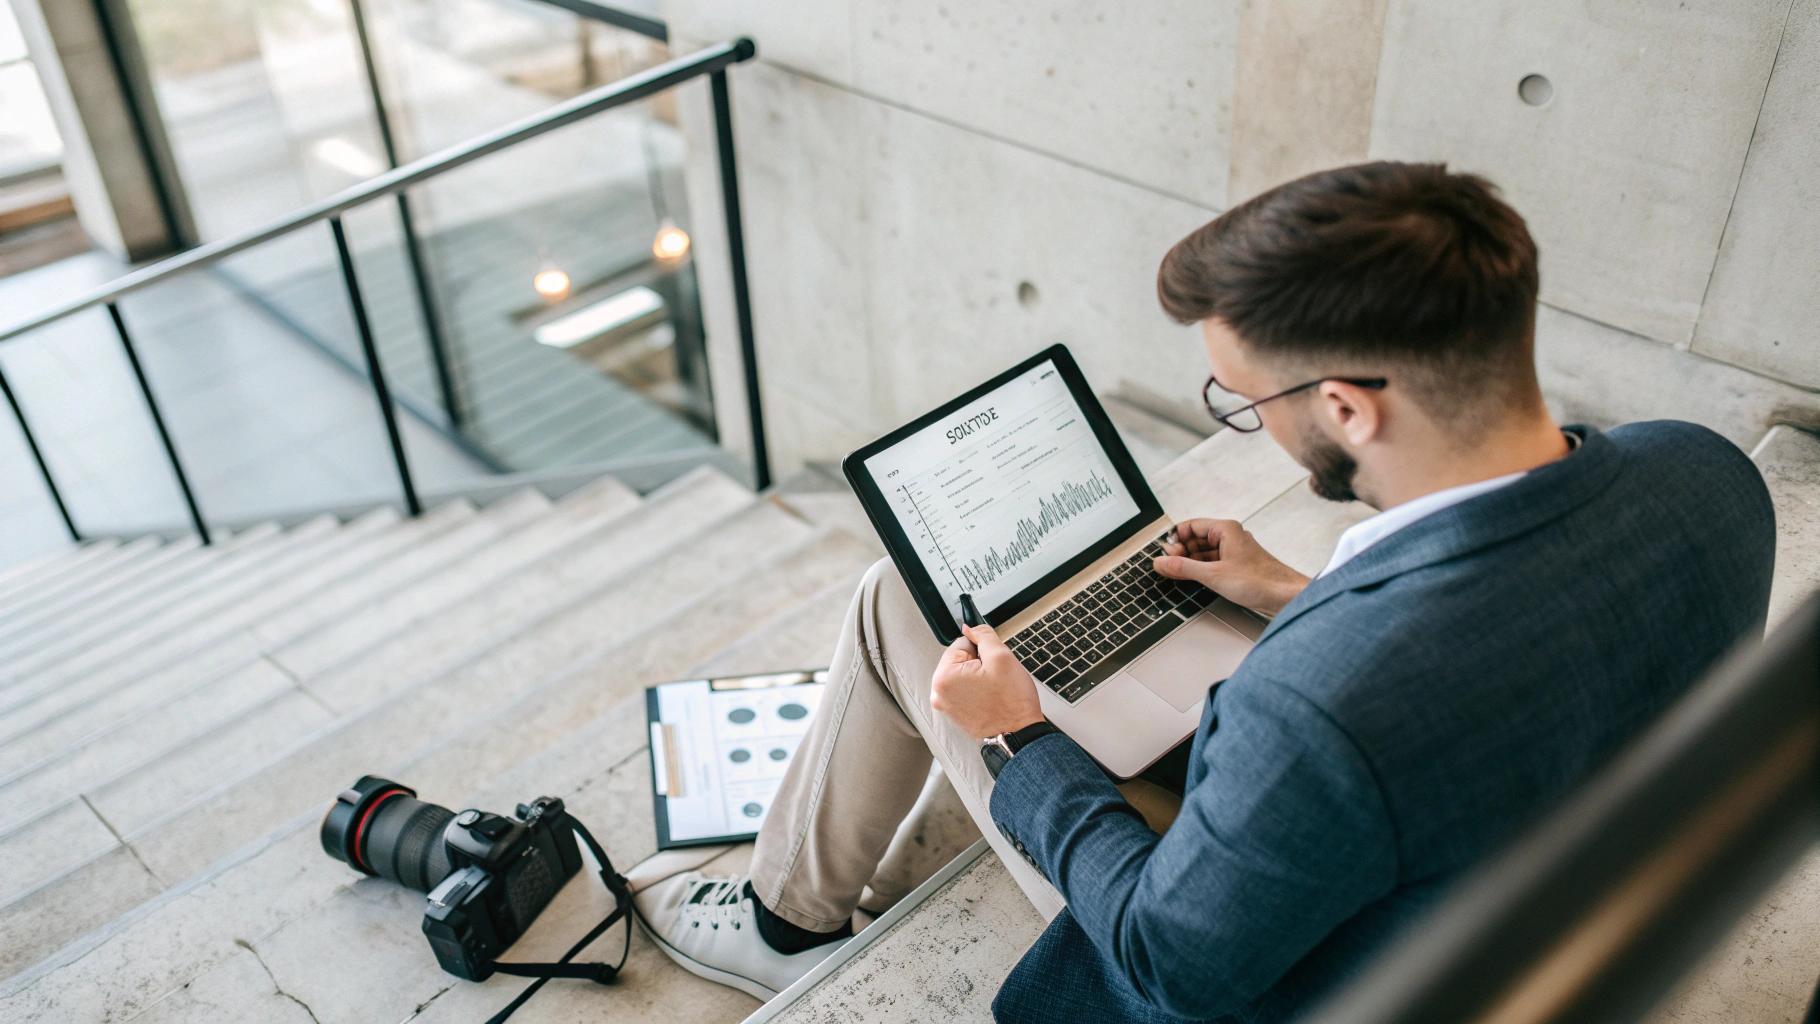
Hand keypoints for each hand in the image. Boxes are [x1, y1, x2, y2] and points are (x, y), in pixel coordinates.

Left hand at [930, 622, 1045, 739]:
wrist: (1020, 734)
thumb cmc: (1012, 703)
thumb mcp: (1001, 656)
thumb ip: (983, 635)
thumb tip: (970, 628)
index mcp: (943, 678)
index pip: (961, 644)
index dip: (982, 649)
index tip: (992, 663)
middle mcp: (939, 693)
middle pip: (960, 660)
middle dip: (980, 664)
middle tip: (995, 678)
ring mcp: (946, 706)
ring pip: (964, 675)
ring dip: (980, 677)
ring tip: (994, 690)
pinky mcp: (955, 714)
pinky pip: (966, 691)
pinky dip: (978, 691)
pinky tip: (991, 699)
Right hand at [1153, 518, 1309, 616]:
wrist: (1284, 596)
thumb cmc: (1260, 581)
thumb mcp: (1213, 574)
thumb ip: (1183, 567)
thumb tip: (1161, 562)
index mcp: (1225, 529)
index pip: (1191, 525)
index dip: (1175, 538)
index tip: (1164, 553)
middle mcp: (1229, 537)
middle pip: (1196, 538)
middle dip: (1180, 551)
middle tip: (1169, 565)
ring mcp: (1233, 552)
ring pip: (1203, 552)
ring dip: (1189, 562)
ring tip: (1176, 574)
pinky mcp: (1236, 566)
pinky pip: (1212, 563)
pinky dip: (1200, 569)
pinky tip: (1193, 579)